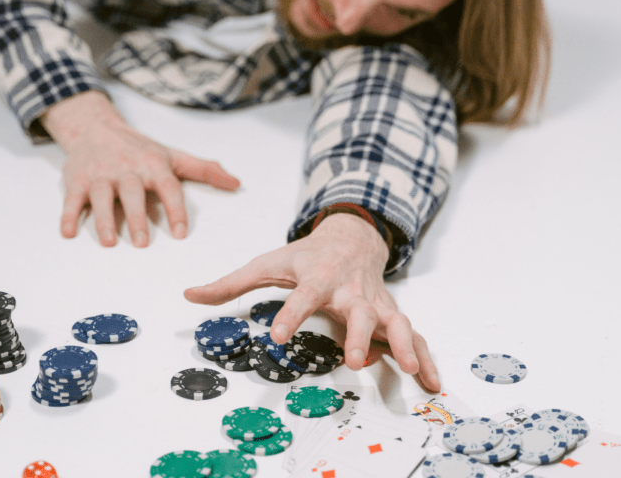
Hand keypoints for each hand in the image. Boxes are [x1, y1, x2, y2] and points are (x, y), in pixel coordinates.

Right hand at [41, 91, 240, 246]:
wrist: (95, 127)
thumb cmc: (139, 148)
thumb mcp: (172, 156)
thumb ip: (204, 170)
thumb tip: (236, 183)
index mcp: (153, 164)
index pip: (168, 187)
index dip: (175, 210)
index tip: (180, 233)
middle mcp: (127, 169)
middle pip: (132, 193)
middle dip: (136, 217)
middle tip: (143, 243)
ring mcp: (100, 174)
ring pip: (101, 196)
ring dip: (103, 220)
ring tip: (110, 243)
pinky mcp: (76, 179)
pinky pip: (72, 199)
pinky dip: (68, 215)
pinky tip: (68, 233)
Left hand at [184, 213, 440, 391]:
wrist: (351, 237)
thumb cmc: (305, 256)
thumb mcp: (267, 263)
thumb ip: (230, 284)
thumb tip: (189, 295)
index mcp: (318, 277)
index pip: (302, 296)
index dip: (290, 315)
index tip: (277, 336)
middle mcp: (351, 291)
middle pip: (360, 312)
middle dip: (360, 335)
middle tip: (356, 359)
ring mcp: (376, 303)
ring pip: (395, 323)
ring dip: (404, 346)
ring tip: (410, 371)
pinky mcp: (392, 314)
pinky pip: (414, 337)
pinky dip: (427, 359)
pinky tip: (432, 383)